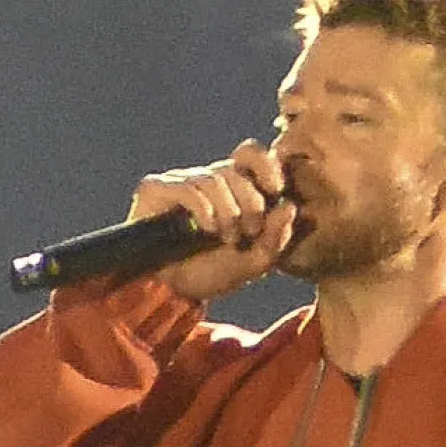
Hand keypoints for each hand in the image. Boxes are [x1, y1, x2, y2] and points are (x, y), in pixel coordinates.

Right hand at [129, 138, 297, 302]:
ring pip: (214, 179)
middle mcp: (207, 180)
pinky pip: (187, 188)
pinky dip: (203, 209)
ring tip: (226, 237)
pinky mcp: (156, 189)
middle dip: (250, 203)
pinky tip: (206, 228)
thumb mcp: (254, 261)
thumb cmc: (214, 272)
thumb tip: (289, 206)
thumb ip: (276, 237)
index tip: (276, 190)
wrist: (174, 292)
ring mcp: (181, 182)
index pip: (250, 154)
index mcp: (233, 188)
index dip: (266, 165)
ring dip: (227, 212)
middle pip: (235, 169)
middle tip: (249, 232)